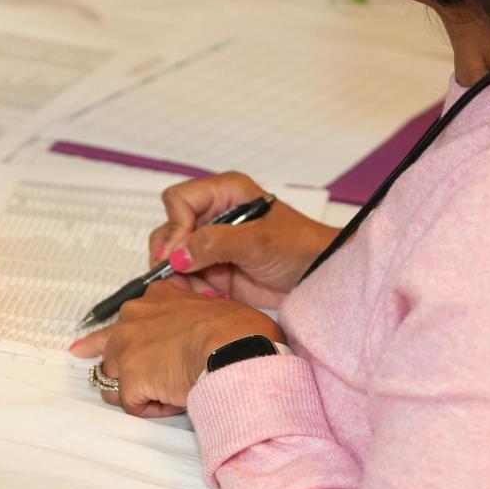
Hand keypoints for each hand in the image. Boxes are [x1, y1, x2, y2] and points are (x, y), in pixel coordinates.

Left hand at [69, 281, 280, 415]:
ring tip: (170, 392)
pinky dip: (151, 408)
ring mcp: (127, 348)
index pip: (125, 317)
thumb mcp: (213, 305)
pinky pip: (132, 404)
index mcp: (157, 297)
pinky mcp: (128, 378)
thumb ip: (194, 315)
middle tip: (142, 381)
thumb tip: (204, 330)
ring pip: (114, 380)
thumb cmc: (237, 330)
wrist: (233, 346)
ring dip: (137, 390)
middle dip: (126, 369)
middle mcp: (134, 317)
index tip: (95, 348)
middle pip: (110, 350)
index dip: (119, 338)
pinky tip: (174, 400)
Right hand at [146, 172, 336, 307]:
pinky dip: (192, 288)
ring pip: (173, 256)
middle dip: (173, 255)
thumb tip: (175, 255)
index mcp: (224, 193)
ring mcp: (212, 243)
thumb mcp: (257, 241)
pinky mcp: (214, 268)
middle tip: (183, 275)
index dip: (176, 226)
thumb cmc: (299, 247)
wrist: (319, 277)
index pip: (179, 200)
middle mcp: (213, 215)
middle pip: (170, 228)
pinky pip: (186, 277)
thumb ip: (214, 243)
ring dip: (181, 275)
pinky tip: (211, 296)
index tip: (181, 253)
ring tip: (205, 290)